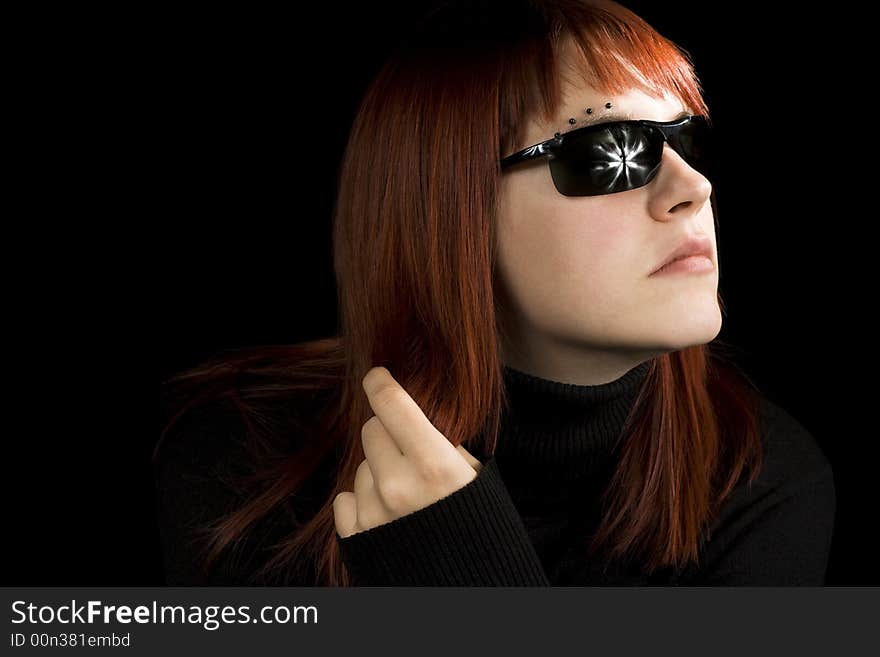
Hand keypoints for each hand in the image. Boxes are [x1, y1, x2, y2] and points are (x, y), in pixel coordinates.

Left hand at [333, 366, 482, 538]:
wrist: (469, 589)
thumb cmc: (481, 528)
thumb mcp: (476, 477)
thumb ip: (443, 445)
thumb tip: (414, 421)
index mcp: (434, 464)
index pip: (392, 403)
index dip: (381, 382)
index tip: (377, 376)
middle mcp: (397, 485)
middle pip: (372, 430)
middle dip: (388, 433)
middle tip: (409, 452)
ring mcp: (373, 512)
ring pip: (361, 465)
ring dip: (379, 471)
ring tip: (406, 495)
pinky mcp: (356, 537)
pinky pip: (345, 498)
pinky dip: (361, 501)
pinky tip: (386, 513)